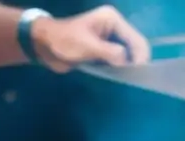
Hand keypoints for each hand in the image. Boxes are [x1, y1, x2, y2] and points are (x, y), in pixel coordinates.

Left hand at [30, 5, 150, 71]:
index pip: (137, 39)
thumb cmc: (64, 41)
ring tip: (125, 77)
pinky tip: (119, 75)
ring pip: (130, 54)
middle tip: (131, 77)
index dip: (140, 57)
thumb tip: (127, 63)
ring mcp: (111, 38)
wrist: (45, 45)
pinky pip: (121, 59)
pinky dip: (122, 68)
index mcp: (112, 20)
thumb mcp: (88, 46)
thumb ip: (110, 53)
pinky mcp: (106, 49)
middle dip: (136, 61)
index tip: (136, 74)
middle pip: (136, 46)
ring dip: (129, 66)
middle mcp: (115, 27)